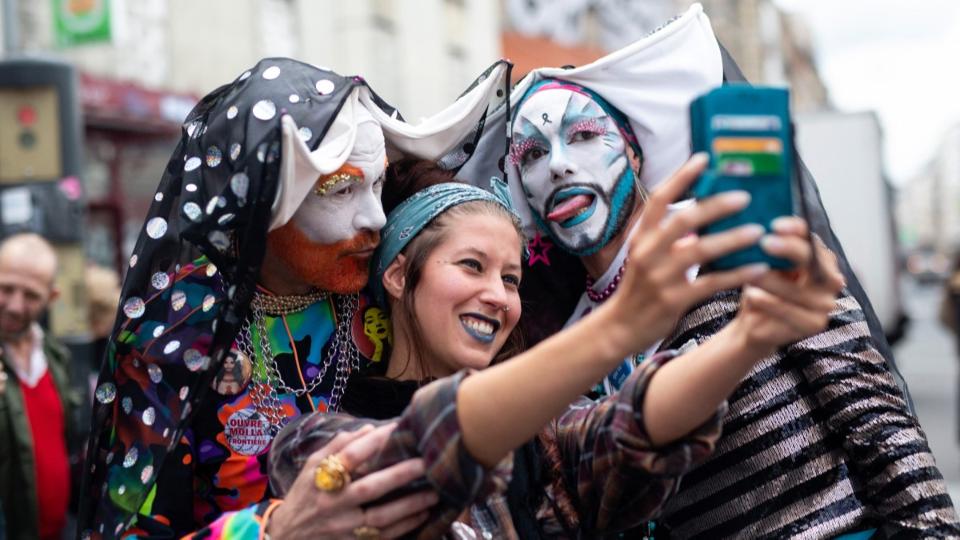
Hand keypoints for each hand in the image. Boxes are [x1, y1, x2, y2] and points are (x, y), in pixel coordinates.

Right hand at [267, 423, 437, 538]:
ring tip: (434, 492)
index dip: (375, 440)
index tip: (399, 427)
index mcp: (322, 480)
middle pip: (370, 488)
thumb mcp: (310, 468)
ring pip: (381, 518)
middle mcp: (332, 504)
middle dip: (400, 475)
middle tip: (426, 462)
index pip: (350, 456)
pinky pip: (382, 537)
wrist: (286, 538)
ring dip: (410, 505)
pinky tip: (422, 514)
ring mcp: (342, 528)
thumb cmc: (304, 496)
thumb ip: (335, 446)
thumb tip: (367, 428)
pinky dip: (404, 527)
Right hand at [604, 153, 768, 356]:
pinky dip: (737, 275)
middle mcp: (648, 252)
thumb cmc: (640, 287)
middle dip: (715, 206)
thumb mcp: (647, 256)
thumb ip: (671, 237)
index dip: (682, 177)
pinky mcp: (674, 300)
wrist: (622, 326)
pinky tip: (758, 268)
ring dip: (732, 239)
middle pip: (683, 220)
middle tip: (744, 197)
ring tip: (758, 231)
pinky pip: (712, 283)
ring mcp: (660, 276)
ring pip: (701, 250)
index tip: (704, 158)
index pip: (660, 199)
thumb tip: (704, 214)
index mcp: (642, 237)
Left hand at [730, 216, 844, 356]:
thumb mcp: (761, 263)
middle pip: (814, 261)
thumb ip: (767, 247)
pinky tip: (752, 296)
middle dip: (790, 249)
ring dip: (774, 281)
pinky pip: (791, 312)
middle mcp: (830, 278)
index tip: (774, 224)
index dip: (797, 230)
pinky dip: (770, 303)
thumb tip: (755, 224)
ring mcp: (825, 303)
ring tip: (750, 273)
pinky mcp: (813, 324)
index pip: (812, 239)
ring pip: (800, 290)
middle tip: (765, 242)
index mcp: (819, 258)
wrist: (752, 323)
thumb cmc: (760, 286)